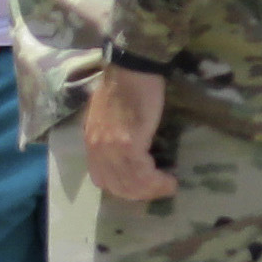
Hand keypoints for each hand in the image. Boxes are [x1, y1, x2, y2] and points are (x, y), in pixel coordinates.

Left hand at [84, 66, 177, 199]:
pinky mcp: (129, 144)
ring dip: (152, 190)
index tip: (142, 186)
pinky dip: (157, 181)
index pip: (102, 180)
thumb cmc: (125, 87)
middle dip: (140, 193)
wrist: (132, 68)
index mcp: (91, 142)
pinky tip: (170, 178)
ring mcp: (111, 148)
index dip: (123, 188)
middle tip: (160, 188)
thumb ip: (110, 137)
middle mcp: (97, 149)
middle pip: (117, 187)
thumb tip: (125, 153)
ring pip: (131, 184)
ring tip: (168, 185)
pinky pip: (142, 174)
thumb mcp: (108, 117)